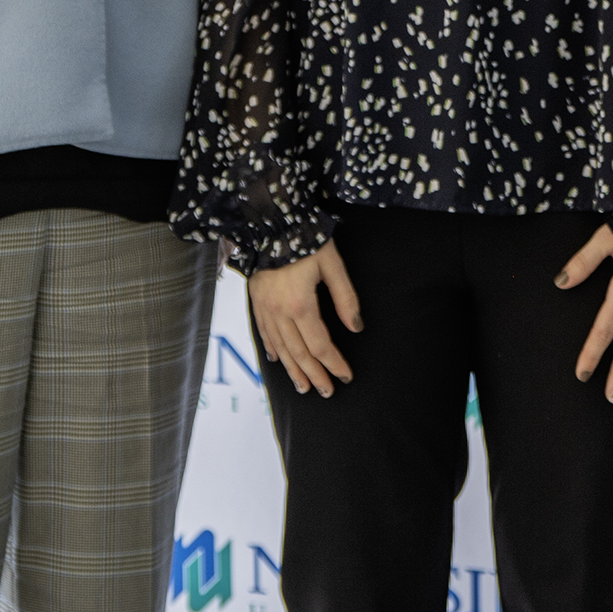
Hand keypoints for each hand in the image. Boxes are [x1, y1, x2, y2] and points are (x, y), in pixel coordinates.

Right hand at [248, 240, 361, 396]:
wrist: (271, 220)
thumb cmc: (306, 238)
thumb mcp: (332, 264)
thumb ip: (345, 298)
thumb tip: (356, 326)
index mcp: (300, 304)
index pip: (320, 345)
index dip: (334, 363)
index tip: (346, 375)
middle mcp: (279, 311)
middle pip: (299, 353)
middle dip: (315, 374)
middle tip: (327, 391)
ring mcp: (264, 307)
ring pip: (280, 348)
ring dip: (293, 369)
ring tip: (304, 387)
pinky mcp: (256, 300)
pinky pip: (264, 332)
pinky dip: (273, 349)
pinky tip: (279, 360)